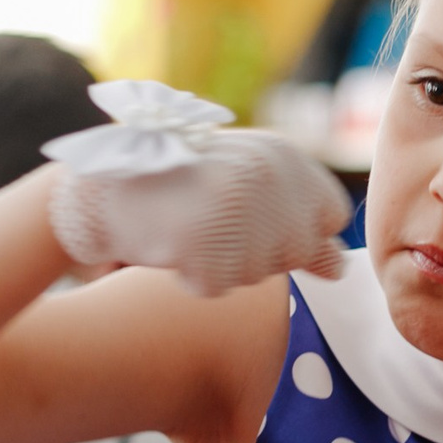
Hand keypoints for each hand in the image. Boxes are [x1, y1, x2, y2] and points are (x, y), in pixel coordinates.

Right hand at [49, 125, 350, 298]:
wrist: (103, 184)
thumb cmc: (179, 181)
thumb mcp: (247, 184)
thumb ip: (298, 220)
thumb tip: (340, 272)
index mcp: (285, 155)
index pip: (330, 214)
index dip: (297, 227)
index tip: (259, 218)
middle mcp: (270, 180)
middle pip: (295, 252)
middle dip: (259, 250)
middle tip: (214, 220)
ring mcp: (239, 215)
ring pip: (256, 273)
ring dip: (223, 263)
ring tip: (188, 225)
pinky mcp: (207, 249)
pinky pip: (214, 286)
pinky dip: (191, 275)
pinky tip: (170, 242)